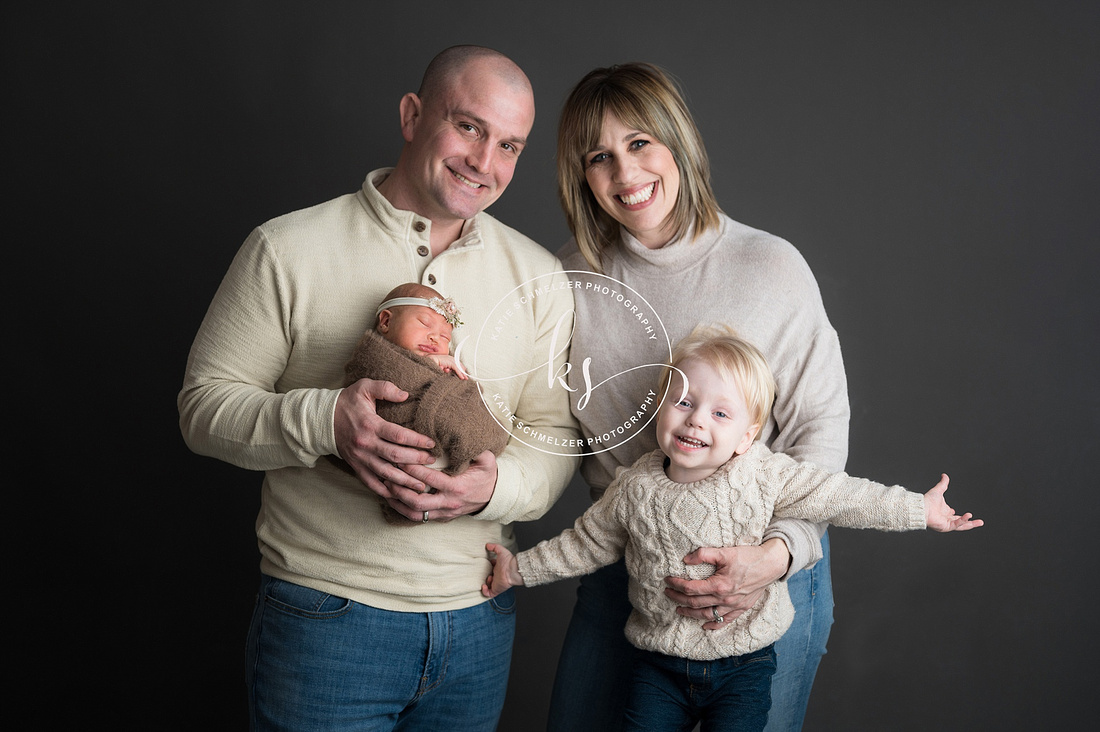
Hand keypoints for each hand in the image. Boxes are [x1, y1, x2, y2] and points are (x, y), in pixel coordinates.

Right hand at [333, 378, 435, 495]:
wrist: (322, 419)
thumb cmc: (348, 402)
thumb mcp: (364, 387)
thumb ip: (385, 388)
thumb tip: (405, 395)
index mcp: (370, 424)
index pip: (398, 435)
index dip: (417, 440)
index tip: (431, 443)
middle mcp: (365, 444)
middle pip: (395, 456)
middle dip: (416, 460)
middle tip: (432, 461)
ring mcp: (360, 458)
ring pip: (385, 473)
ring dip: (405, 480)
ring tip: (422, 484)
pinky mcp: (355, 467)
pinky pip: (371, 483)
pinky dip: (385, 491)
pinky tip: (399, 494)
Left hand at [384, 450, 498, 521]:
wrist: (494, 497)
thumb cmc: (487, 476)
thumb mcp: (488, 460)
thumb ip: (477, 449)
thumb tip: (465, 435)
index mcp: (458, 487)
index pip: (430, 479)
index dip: (413, 470)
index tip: (400, 459)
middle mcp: (449, 503)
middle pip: (418, 501)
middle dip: (400, 488)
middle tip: (388, 474)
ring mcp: (444, 512)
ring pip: (415, 513)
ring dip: (398, 502)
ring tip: (385, 488)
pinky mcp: (441, 518)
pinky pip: (419, 518)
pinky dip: (403, 510)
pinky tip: (393, 499)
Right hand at [427, 354, 467, 379]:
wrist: (429, 361)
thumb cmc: (433, 363)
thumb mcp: (441, 366)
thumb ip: (445, 368)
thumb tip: (448, 370)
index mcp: (448, 358)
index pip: (456, 363)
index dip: (460, 368)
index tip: (463, 373)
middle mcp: (450, 358)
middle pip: (459, 364)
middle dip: (462, 371)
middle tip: (466, 377)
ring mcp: (450, 359)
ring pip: (458, 367)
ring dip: (462, 373)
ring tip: (465, 378)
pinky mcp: (449, 362)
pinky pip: (456, 368)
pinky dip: (459, 373)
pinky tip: (462, 377)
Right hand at [481, 542, 523, 597]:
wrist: (513, 570)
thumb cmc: (509, 561)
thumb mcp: (500, 550)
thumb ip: (494, 547)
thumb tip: (487, 545)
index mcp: (498, 568)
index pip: (491, 568)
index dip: (487, 567)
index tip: (485, 564)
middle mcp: (497, 576)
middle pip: (489, 578)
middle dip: (485, 576)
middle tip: (483, 573)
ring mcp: (496, 583)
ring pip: (488, 586)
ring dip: (485, 583)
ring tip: (487, 578)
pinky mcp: (496, 589)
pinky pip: (488, 594)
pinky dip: (484, 591)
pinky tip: (484, 585)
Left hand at [664, 539, 789, 629]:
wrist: (772, 564)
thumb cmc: (749, 556)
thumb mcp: (725, 551)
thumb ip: (704, 554)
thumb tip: (686, 559)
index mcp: (719, 585)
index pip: (691, 588)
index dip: (676, 584)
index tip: (667, 580)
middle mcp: (725, 599)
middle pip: (695, 603)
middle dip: (679, 599)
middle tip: (667, 593)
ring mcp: (734, 606)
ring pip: (707, 615)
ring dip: (691, 614)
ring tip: (679, 610)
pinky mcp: (742, 608)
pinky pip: (725, 621)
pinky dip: (714, 624)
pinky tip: (705, 626)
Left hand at [924, 474, 983, 531]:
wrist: (921, 507)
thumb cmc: (927, 500)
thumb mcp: (938, 490)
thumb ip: (943, 483)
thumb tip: (944, 475)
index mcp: (944, 511)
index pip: (954, 515)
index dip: (961, 516)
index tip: (968, 514)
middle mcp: (946, 518)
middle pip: (961, 522)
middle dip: (971, 522)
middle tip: (981, 522)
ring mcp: (946, 523)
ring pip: (961, 525)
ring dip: (971, 524)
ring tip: (980, 522)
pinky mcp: (946, 527)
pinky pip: (956, 525)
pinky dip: (963, 521)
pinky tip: (969, 516)